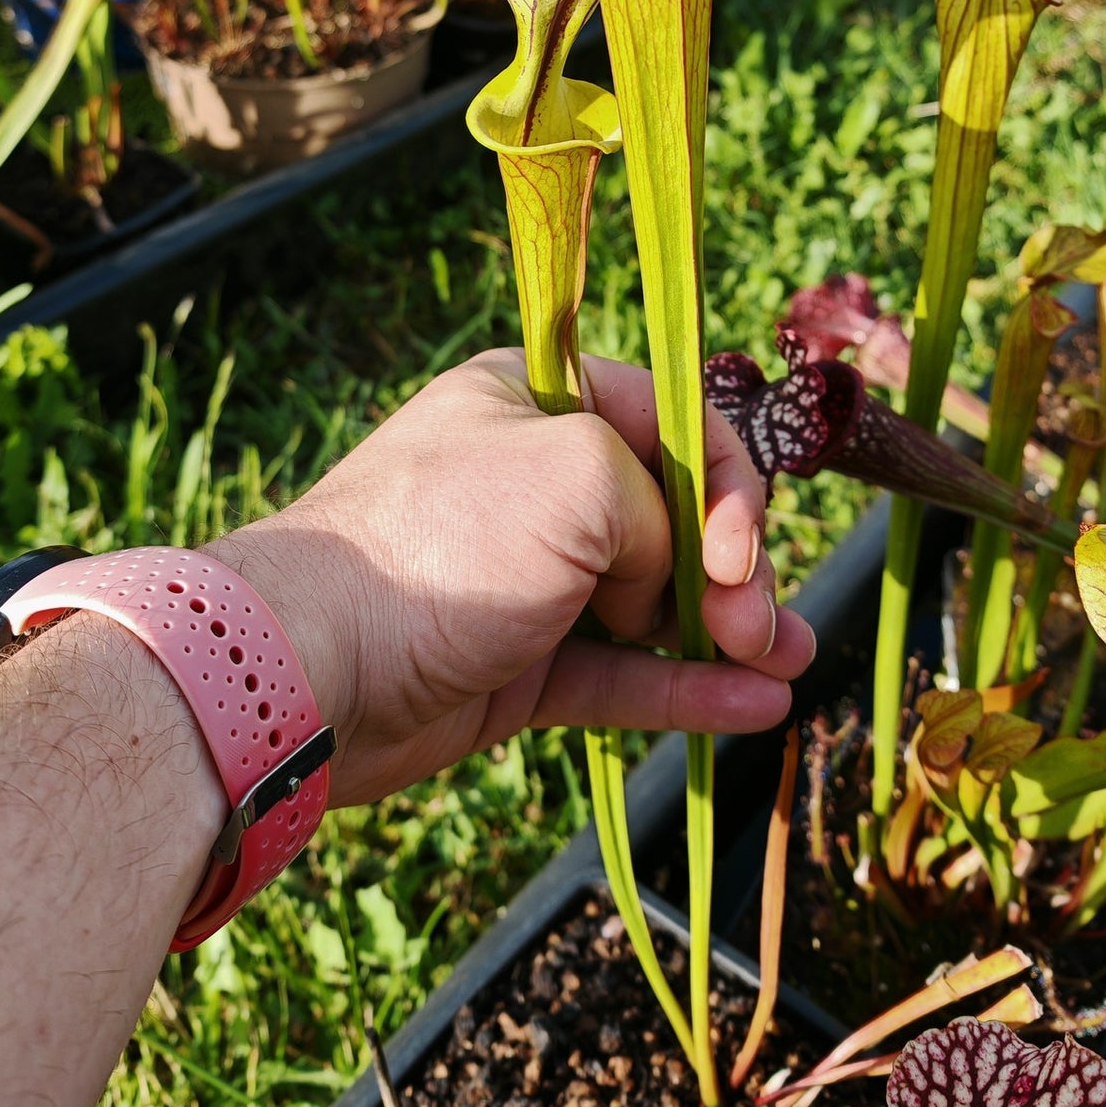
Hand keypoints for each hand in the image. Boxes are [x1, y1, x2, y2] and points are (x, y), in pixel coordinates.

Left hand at [211, 350, 813, 805]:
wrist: (314, 665)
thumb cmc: (442, 541)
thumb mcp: (580, 471)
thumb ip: (660, 504)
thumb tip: (663, 580)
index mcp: (538, 399)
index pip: (671, 419)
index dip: (727, 479)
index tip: (737, 549)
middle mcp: (535, 480)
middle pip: (673, 513)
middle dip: (734, 564)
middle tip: (758, 621)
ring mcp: (528, 578)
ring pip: (656, 601)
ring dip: (730, 629)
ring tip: (791, 660)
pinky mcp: (518, 666)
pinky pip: (620, 675)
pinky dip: (685, 689)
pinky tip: (755, 708)